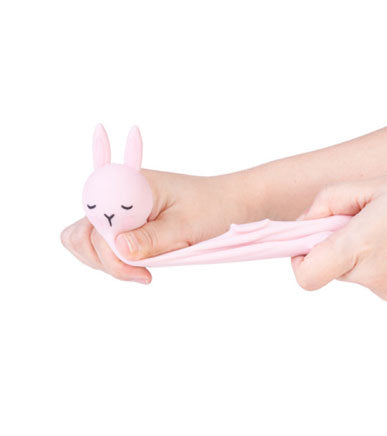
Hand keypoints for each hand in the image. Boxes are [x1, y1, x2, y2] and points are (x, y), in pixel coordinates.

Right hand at [61, 170, 260, 283]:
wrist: (233, 203)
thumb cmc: (213, 207)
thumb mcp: (185, 225)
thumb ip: (151, 238)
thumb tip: (117, 248)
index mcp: (132, 185)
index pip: (94, 216)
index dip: (104, 246)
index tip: (136, 265)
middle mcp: (122, 194)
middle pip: (84, 232)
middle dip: (102, 259)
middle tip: (140, 273)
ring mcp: (125, 210)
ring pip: (93, 242)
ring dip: (111, 262)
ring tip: (145, 271)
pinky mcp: (132, 224)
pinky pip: (110, 246)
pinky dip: (119, 261)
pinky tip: (143, 267)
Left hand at [291, 170, 386, 312]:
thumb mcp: (375, 184)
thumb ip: (329, 201)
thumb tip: (305, 223)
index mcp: (359, 246)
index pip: (306, 275)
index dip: (299, 260)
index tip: (309, 244)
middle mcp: (374, 278)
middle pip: (336, 270)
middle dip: (342, 248)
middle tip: (369, 224)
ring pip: (363, 277)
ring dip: (370, 257)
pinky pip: (386, 287)